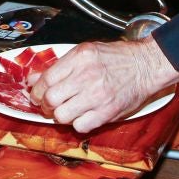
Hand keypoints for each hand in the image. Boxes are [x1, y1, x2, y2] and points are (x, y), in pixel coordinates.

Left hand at [27, 39, 178, 133]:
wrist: (145, 65)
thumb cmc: (117, 58)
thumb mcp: (85, 52)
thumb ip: (59, 66)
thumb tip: (33, 79)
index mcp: (79, 58)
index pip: (46, 79)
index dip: (37, 91)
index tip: (37, 95)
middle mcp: (86, 76)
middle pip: (51, 99)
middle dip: (45, 106)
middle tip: (48, 106)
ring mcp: (97, 95)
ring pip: (62, 115)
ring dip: (60, 116)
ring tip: (66, 111)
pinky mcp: (107, 112)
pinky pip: (80, 126)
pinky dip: (78, 124)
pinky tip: (82, 116)